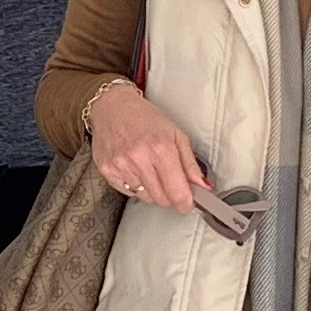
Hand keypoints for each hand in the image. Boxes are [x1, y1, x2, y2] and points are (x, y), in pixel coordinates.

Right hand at [88, 81, 213, 211]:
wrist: (112, 107)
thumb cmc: (145, 118)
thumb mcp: (176, 134)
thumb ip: (190, 164)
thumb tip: (203, 187)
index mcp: (161, 148)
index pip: (177, 192)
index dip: (185, 202)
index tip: (187, 203)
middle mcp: (139, 158)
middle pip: (161, 199)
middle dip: (169, 194)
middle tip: (168, 179)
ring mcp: (121, 165)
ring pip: (145, 197)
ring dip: (151, 189)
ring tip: (148, 168)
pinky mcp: (107, 170)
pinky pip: (128, 192)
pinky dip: (134, 185)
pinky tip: (134, 168)